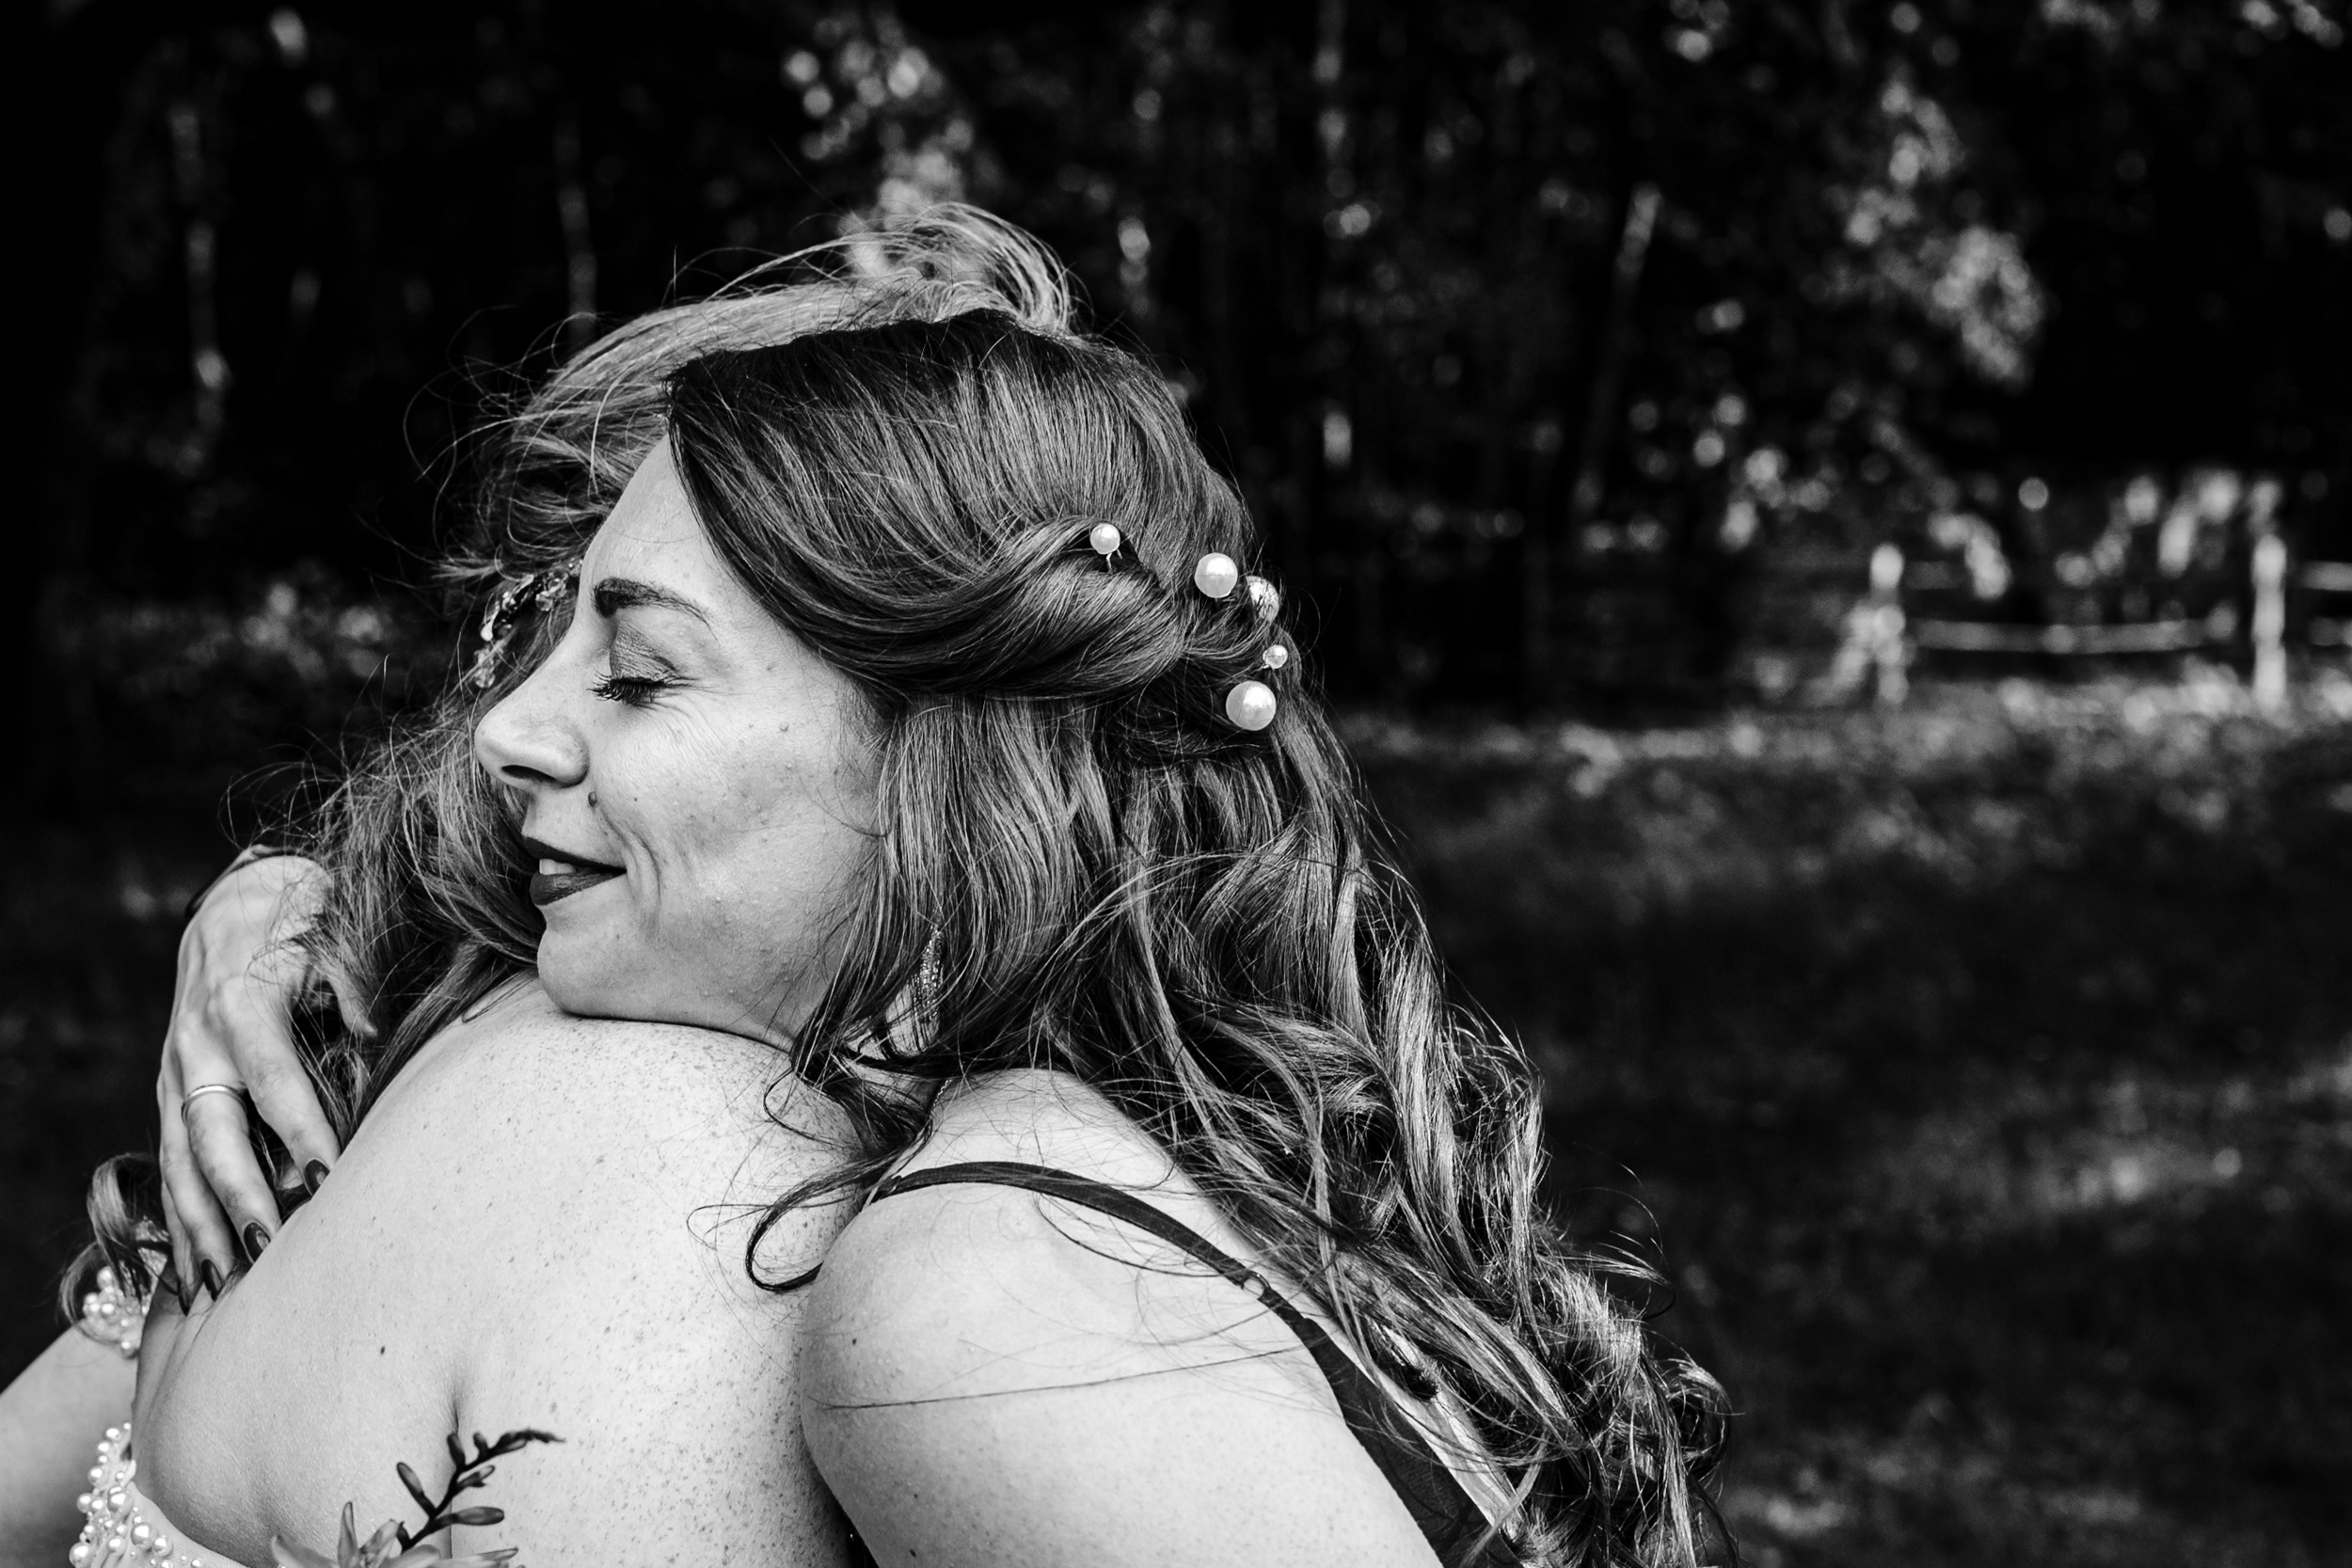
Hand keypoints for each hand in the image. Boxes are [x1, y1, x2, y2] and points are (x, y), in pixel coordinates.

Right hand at [157, 851, 341, 1299]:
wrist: (236, 905)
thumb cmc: (301, 922)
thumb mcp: (332, 935)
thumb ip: (353, 986)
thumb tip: (380, 1035)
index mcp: (240, 1008)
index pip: (272, 1082)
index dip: (299, 1133)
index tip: (328, 1180)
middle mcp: (196, 1049)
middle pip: (212, 1134)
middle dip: (238, 1196)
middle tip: (269, 1249)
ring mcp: (177, 1078)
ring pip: (180, 1162)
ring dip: (200, 1226)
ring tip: (222, 1287)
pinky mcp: (172, 1099)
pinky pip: (170, 1169)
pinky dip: (180, 1224)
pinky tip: (195, 1275)